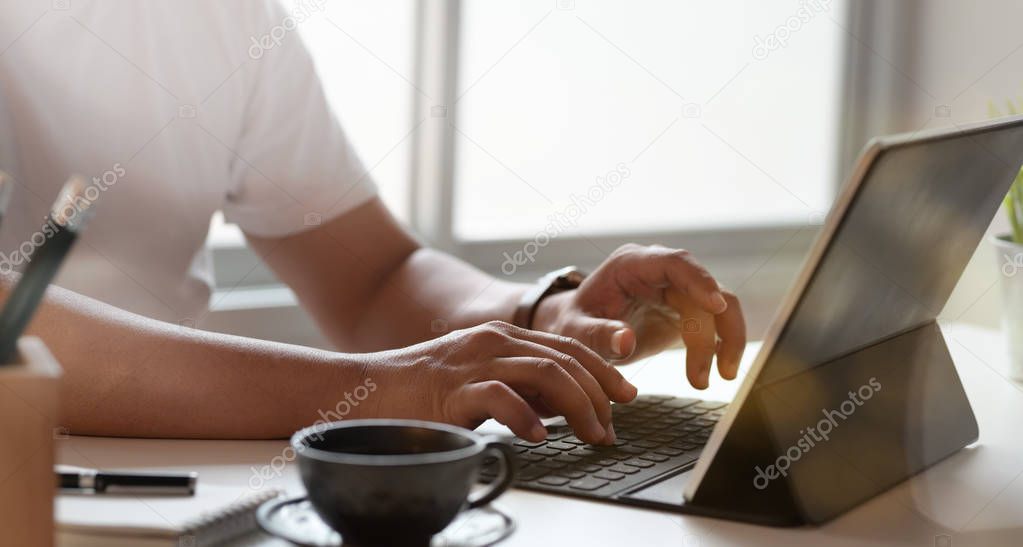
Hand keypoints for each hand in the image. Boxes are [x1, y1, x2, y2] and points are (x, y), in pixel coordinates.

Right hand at [368, 321, 636, 443]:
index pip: (567, 347)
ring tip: (591, 434)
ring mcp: (474, 362)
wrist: (365, 390)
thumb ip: (518, 387)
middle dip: (599, 393)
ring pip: (545, 373)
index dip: (603, 370)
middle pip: (565, 359)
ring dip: (577, 406)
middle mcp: (493, 341)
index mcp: (502, 336)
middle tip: (612, 427)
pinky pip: (500, 397)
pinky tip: (538, 437)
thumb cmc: (421, 391)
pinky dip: (526, 417)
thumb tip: (562, 408)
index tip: (626, 395)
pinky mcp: (452, 389)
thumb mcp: (479, 380)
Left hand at [532, 244, 745, 388]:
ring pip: (719, 306)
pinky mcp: (685, 309)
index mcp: (631, 264)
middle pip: (704, 289)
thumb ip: (597, 335)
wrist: (579, 328)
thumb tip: (625, 341)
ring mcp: (676, 288)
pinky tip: (720, 371)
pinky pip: (715, 323)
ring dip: (725, 340)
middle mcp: (659, 271)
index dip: (699, 280)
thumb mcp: (575, 331)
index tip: (717, 306)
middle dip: (712, 331)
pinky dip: (721, 346)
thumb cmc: (574, 323)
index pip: (674, 262)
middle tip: (703, 374)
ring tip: (721, 376)